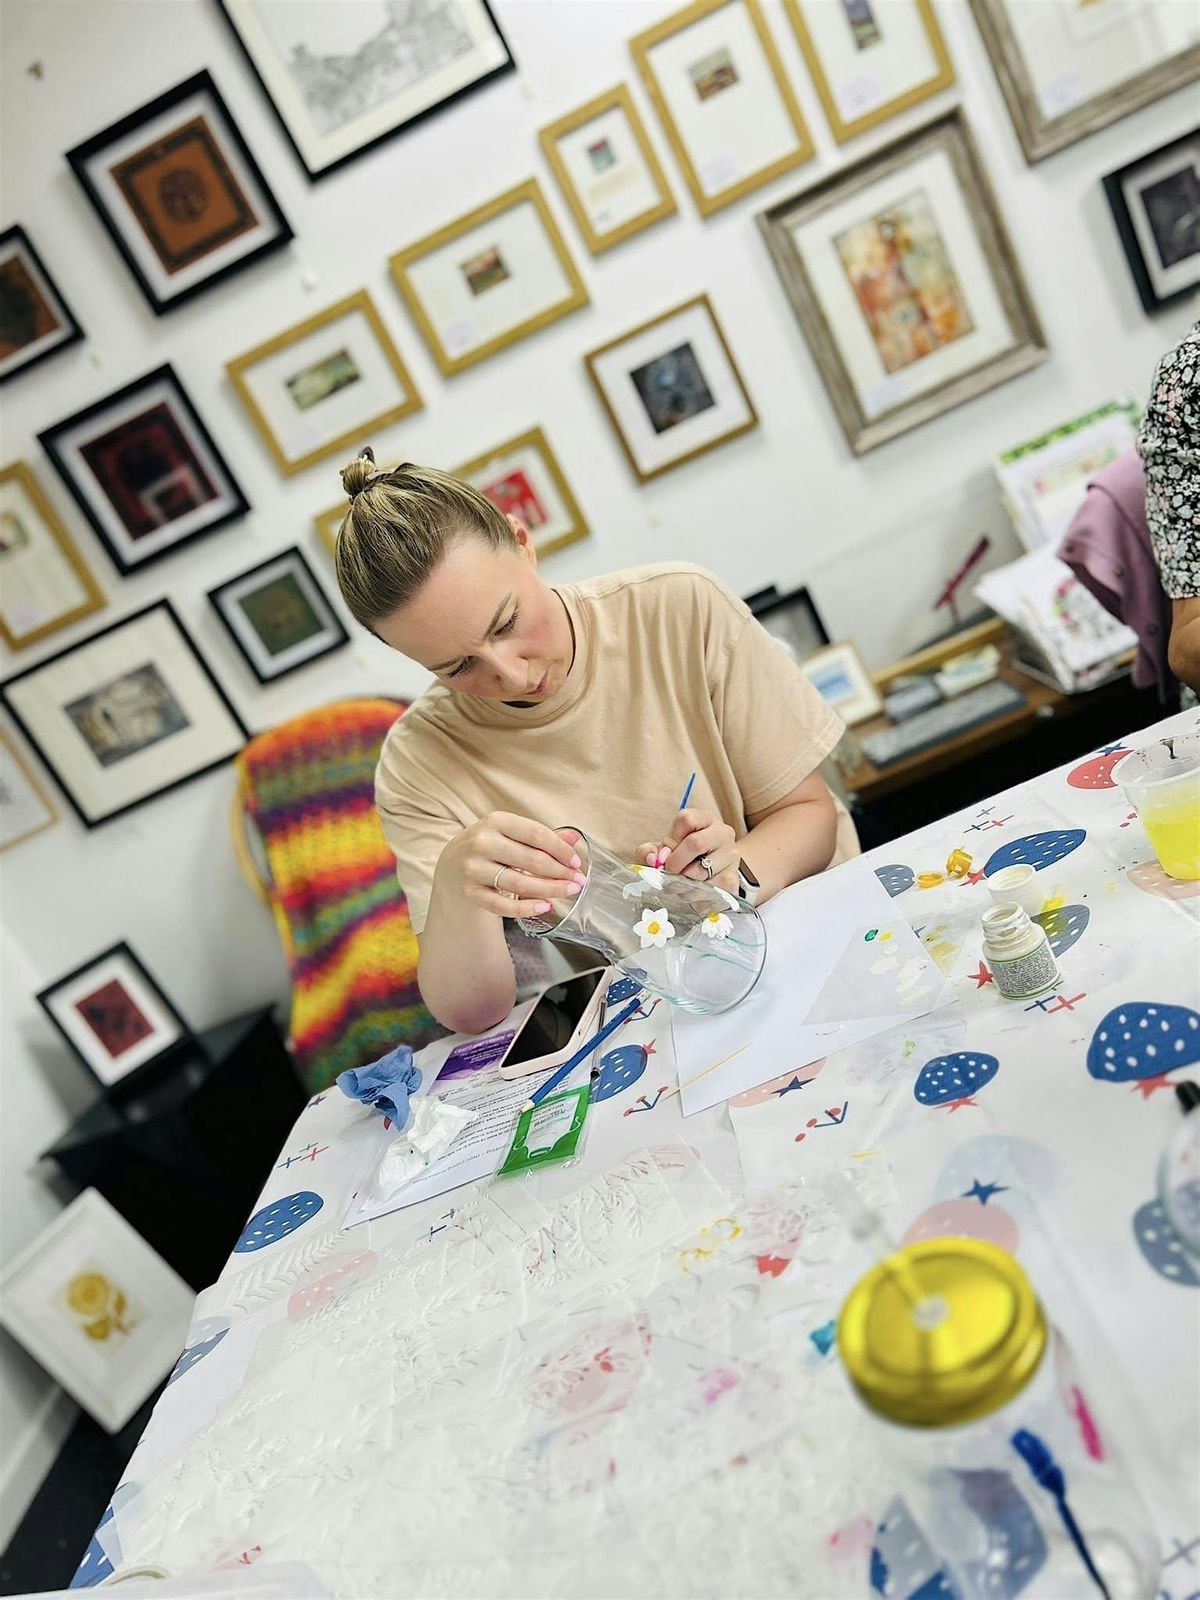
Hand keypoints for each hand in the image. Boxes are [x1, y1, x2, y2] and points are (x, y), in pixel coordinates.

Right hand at [437, 812, 584, 918]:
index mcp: (496, 821)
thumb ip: (543, 836)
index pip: (537, 834)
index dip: (561, 850)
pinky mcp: (470, 892)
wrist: (452, 865)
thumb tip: (575, 838)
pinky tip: (545, 906)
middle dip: (560, 872)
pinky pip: (502, 905)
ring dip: (550, 889)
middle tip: (579, 881)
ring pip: (520, 883)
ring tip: (569, 892)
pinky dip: (526, 908)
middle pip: (532, 860)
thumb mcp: (513, 834)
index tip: (577, 863)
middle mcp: (482, 842)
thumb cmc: (491, 847)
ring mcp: (474, 868)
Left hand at [636, 809, 739, 892]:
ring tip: (677, 884)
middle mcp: (722, 833)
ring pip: (701, 870)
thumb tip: (651, 859)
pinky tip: (690, 892)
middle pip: (696, 843)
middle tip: (668, 872)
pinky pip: (709, 889)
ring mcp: (731, 856)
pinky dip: (693, 895)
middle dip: (675, 862)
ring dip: (682, 882)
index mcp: (705, 819)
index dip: (671, 839)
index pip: (687, 819)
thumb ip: (649, 851)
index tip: (665, 854)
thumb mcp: (662, 850)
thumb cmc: (682, 858)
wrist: (708, 876)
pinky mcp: (732, 880)